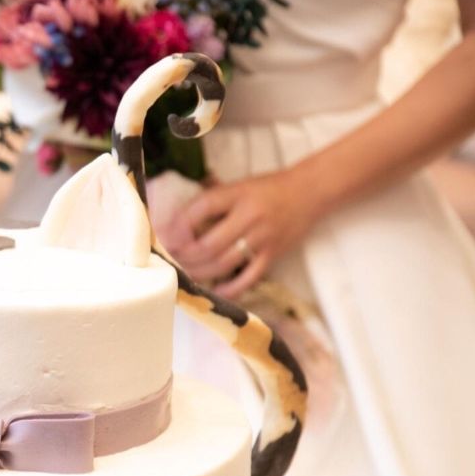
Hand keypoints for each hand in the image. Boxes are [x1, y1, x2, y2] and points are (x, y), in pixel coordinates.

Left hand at [156, 167, 320, 298]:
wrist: (309, 192)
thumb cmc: (267, 188)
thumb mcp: (239, 185)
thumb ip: (212, 197)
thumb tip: (176, 213)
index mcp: (237, 194)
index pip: (202, 208)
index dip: (179, 225)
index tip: (164, 235)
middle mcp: (249, 216)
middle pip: (208, 244)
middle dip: (184, 255)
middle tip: (172, 259)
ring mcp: (262, 238)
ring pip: (223, 264)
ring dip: (199, 272)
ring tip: (186, 273)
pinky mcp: (273, 255)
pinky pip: (248, 278)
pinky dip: (230, 288)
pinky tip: (216, 291)